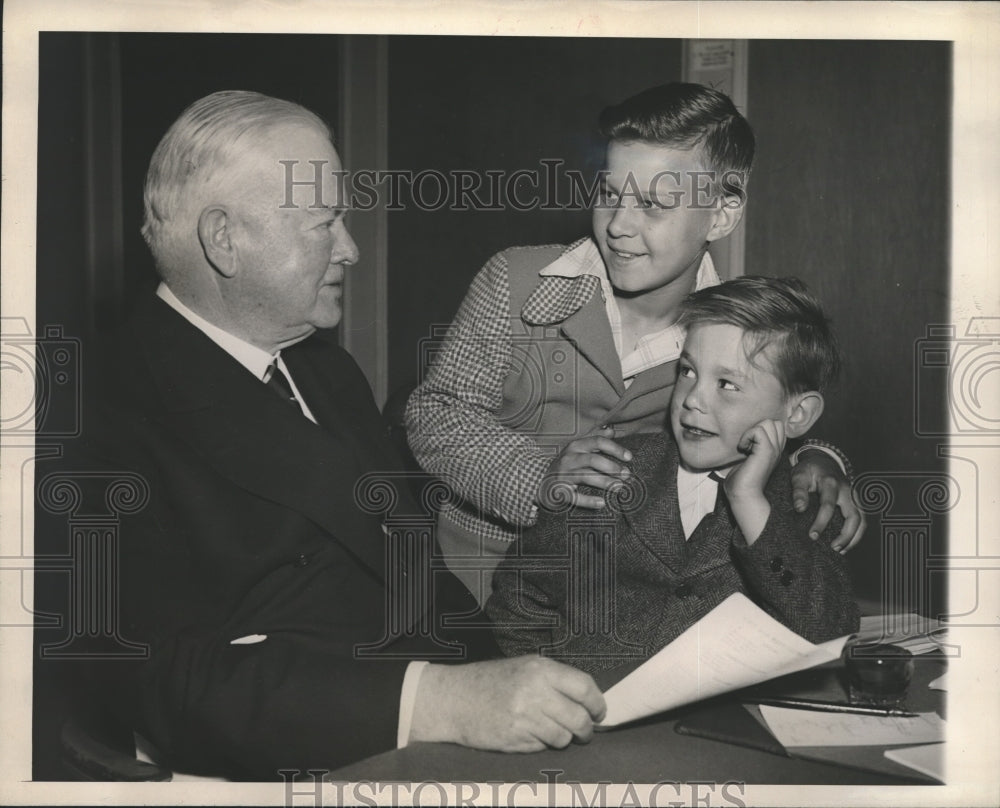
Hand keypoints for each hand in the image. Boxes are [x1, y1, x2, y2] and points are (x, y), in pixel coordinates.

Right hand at [409, 656, 605, 751]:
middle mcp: (535, 690)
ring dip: (564, 739)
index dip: (597, 703)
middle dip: (586, 729)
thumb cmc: (490, 682)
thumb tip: (587, 701)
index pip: (584, 686)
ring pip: (564, 737)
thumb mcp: (523, 668)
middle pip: (579, 718)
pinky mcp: (515, 737)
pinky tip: (530, 734)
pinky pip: (543, 747)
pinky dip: (543, 744)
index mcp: (540, 668)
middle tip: (584, 731)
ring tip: (553, 733)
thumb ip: (554, 680)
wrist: (453, 698)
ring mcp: (525, 716)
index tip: (599, 712)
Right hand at [537, 426, 631, 510]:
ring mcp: (563, 475)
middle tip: (627, 475)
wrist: (539, 481)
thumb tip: (612, 430)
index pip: (597, 442)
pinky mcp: (559, 491)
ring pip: (585, 477)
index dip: (615, 449)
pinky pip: (574, 497)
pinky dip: (588, 501)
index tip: (629, 457)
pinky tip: (601, 503)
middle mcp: (569, 458)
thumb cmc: (565, 465)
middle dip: (612, 467)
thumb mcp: (577, 448)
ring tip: (619, 487)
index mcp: (575, 446)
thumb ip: (594, 438)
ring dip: (605, 482)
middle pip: (593, 459)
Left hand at [724, 420, 785, 544]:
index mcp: (774, 450)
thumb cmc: (741, 482)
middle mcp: (777, 449)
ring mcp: (774, 450)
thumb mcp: (747, 459)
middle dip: (758, 428)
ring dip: (752, 431)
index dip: (760, 430)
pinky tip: (743, 449)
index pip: (776, 426)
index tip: (749, 445)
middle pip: (774, 422)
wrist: (743, 495)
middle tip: (749, 444)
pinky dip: (747, 435)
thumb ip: (750, 447)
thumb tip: (743, 438)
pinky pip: (758, 430)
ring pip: (768, 423)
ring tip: (746, 447)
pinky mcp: (766, 452)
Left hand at [791, 449, 865, 552]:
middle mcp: (847, 490)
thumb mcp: (799, 475)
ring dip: (854, 538)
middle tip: (832, 548)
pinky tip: (845, 545)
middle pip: (853, 516)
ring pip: (862, 520)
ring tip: (840, 550)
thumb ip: (798, 491)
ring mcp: (854, 497)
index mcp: (831, 483)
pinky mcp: (856, 502)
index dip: (821, 523)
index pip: (828, 506)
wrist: (822, 460)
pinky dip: (856, 534)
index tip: (813, 536)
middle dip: (845, 535)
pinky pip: (861, 520)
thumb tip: (799, 508)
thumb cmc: (809, 470)